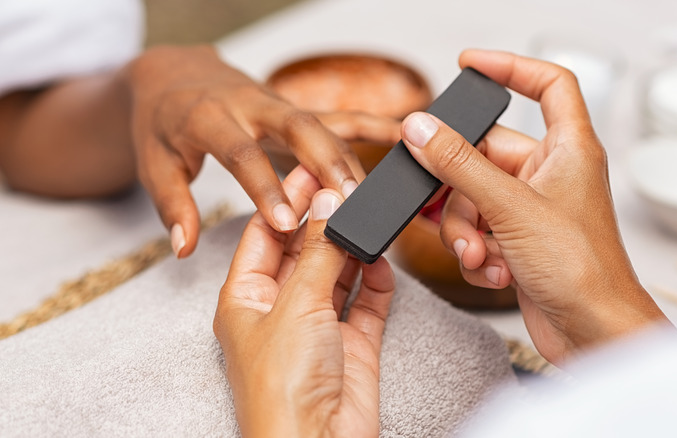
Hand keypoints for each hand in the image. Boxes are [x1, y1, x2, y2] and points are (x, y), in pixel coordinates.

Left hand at [125, 45, 398, 257]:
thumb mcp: (154, 165)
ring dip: (349, 158)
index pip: (241, 154)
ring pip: (322, 126)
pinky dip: (370, 124)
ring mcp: (278, 104)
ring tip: (373, 196)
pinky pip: (337, 115)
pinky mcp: (295, 109)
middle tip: (349, 200)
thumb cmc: (163, 124)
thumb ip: (173, 205)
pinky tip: (400, 134)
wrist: (175, 74)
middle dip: (326, 163)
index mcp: (209, 119)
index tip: (285, 222)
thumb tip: (184, 247)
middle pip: (296, 128)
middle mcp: (249, 106)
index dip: (264, 187)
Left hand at [213, 165, 394, 436]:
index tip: (311, 169)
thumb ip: (319, 251)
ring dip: (353, 246)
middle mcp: (281, 309)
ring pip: (338, 272)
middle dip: (325, 219)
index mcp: (246, 299)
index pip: (264, 234)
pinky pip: (367, 300)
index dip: (286, 201)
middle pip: (303, 249)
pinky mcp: (353, 343)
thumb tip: (330, 202)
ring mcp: (318, 326)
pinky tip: (381, 259)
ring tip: (368, 213)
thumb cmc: (283, 389)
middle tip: (348, 184)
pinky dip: (376, 279)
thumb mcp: (297, 305)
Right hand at [400, 49, 670, 364]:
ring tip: (481, 254)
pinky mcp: (518, 242)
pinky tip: (495, 271)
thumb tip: (422, 129)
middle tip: (450, 207)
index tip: (470, 64)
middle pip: (484, 155)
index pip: (547, 85)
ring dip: (466, 230)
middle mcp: (549, 174)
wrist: (592, 334)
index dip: (510, 67)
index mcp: (568, 149)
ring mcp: (531, 210)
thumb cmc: (584, 271)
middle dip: (461, 191)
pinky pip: (478, 231)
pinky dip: (477, 252)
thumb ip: (460, 165)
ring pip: (473, 198)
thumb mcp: (511, 207)